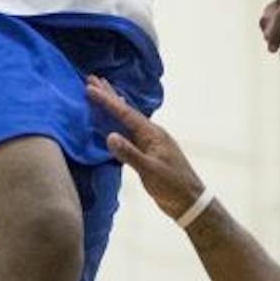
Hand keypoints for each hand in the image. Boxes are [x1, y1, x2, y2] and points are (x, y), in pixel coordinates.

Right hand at [85, 77, 207, 220]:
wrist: (189, 201)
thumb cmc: (172, 185)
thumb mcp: (150, 170)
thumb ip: (130, 154)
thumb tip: (109, 136)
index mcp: (152, 134)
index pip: (125, 114)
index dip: (107, 101)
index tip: (90, 88)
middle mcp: (150, 133)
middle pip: (126, 110)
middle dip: (109, 94)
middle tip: (92, 78)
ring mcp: (150, 142)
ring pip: (127, 119)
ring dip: (113, 105)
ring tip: (102, 91)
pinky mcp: (148, 152)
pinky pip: (129, 131)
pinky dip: (119, 121)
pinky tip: (115, 121)